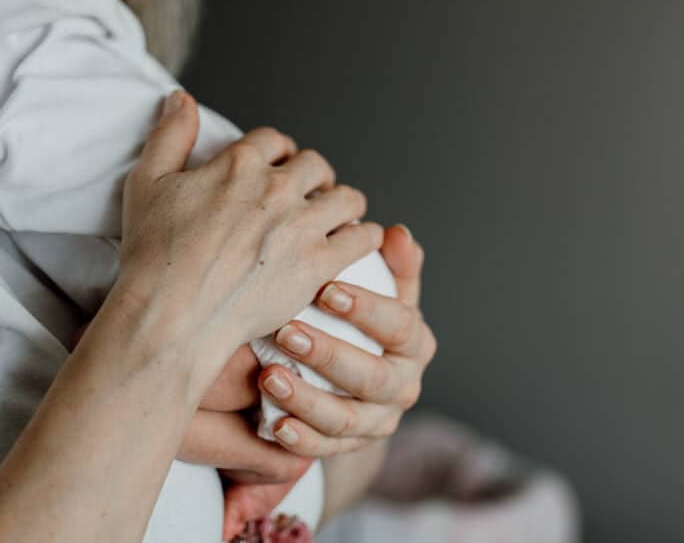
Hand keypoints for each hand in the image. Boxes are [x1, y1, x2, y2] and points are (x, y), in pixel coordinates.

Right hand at [112, 90, 383, 369]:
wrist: (171, 314)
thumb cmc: (153, 255)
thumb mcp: (147, 182)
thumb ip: (170, 135)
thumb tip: (181, 99)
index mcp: (238, 164)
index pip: (273, 140)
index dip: (276, 151)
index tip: (276, 164)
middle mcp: (276, 188)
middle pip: (315, 165)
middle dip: (313, 175)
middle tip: (308, 192)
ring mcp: (301, 226)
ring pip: (346, 197)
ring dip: (342, 202)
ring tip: (334, 215)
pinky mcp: (317, 265)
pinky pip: (362, 238)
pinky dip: (364, 236)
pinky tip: (356, 242)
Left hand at [256, 224, 435, 455]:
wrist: (356, 377)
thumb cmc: (361, 318)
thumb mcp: (381, 289)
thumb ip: (392, 264)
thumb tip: (397, 233)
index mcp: (415, 342)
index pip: (399, 325)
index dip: (366, 309)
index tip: (327, 290)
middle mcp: (403, 386)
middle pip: (372, 376)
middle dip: (328, 355)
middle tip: (286, 333)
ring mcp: (378, 421)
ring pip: (347, 418)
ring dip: (307, 400)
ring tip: (268, 377)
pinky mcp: (351, 447)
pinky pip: (327, 449)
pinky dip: (302, 440)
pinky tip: (275, 425)